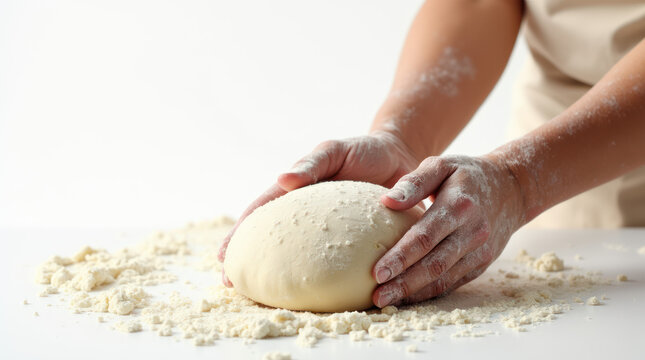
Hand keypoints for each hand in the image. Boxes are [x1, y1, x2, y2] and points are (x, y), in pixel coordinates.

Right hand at [217, 131, 419, 286]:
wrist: (399, 158)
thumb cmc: (363, 151)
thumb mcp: (335, 151)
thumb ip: (311, 164)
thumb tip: (282, 179)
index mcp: (296, 192)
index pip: (260, 214)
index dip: (240, 235)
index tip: (222, 257)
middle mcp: (307, 216)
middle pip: (272, 240)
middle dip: (250, 261)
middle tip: (232, 285)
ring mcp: (328, 232)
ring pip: (299, 257)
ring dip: (280, 275)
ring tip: (263, 297)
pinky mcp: (353, 244)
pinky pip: (333, 263)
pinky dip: (319, 278)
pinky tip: (314, 297)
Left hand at [371, 154, 525, 306]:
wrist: (512, 188)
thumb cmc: (467, 174)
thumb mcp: (442, 165)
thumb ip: (415, 181)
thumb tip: (386, 201)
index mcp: (459, 205)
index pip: (426, 236)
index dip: (401, 256)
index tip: (376, 272)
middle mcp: (472, 232)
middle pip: (434, 264)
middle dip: (403, 283)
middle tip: (376, 296)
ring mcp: (480, 251)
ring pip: (444, 278)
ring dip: (413, 293)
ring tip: (385, 301)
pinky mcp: (482, 263)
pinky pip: (453, 282)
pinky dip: (430, 293)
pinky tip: (407, 298)